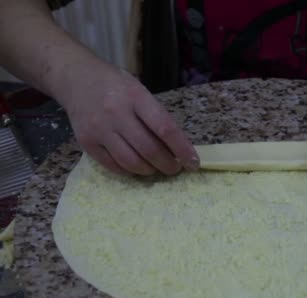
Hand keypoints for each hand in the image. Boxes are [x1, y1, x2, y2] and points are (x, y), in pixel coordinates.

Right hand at [58, 63, 198, 175]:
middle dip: (167, 165)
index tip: (193, 162)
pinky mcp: (86, 142)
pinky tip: (137, 167)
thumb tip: (178, 147)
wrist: (75, 78)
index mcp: (136, 97)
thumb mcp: (140, 91)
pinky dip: (129, 170)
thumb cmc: (115, 85)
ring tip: (156, 168)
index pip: (165, 128)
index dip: (182, 149)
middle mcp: (117, 113)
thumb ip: (156, 116)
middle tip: (175, 168)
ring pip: (131, 162)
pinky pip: (113, 165)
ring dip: (149, 170)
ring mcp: (99, 129)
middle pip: (149, 149)